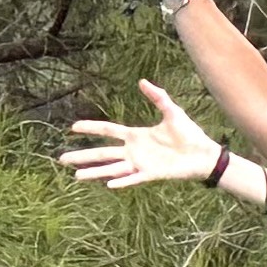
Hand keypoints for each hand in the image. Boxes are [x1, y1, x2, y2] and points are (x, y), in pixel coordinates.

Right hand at [60, 81, 220, 188]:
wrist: (205, 154)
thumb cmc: (190, 134)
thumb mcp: (173, 112)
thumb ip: (158, 97)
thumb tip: (142, 81)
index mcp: (135, 135)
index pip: (107, 130)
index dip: (90, 127)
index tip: (72, 127)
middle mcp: (133, 151)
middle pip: (103, 152)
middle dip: (82, 155)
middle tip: (61, 158)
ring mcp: (141, 164)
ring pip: (112, 168)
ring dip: (95, 172)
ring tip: (76, 175)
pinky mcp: (151, 174)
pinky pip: (133, 179)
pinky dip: (122, 182)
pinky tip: (108, 184)